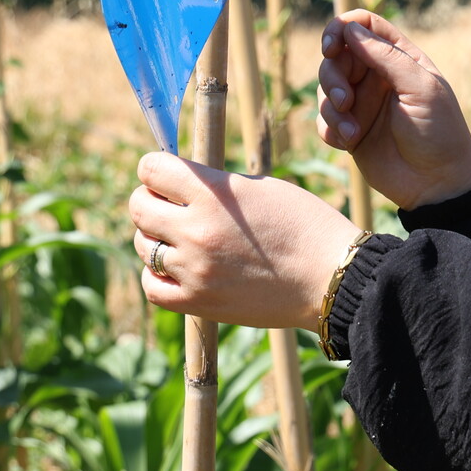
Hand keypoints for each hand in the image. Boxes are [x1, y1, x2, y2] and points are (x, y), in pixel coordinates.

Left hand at [128, 152, 359, 329]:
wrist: (333, 276)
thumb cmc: (305, 225)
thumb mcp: (260, 187)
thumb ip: (215, 184)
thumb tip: (178, 184)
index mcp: (214, 193)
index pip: (151, 168)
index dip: (155, 168)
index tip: (165, 175)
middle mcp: (197, 229)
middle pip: (138, 206)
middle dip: (152, 200)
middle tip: (171, 206)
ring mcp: (194, 269)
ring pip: (143, 245)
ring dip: (157, 238)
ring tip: (184, 239)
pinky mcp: (199, 302)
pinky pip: (152, 287)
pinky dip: (158, 276)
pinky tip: (178, 269)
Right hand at [318, 10, 470, 209]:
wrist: (437, 185)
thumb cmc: (439, 132)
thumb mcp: (421, 89)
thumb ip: (386, 56)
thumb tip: (350, 28)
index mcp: (400, 58)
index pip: (364, 25)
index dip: (342, 28)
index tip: (331, 46)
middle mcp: (378, 76)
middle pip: (337, 56)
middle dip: (333, 76)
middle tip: (345, 100)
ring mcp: (362, 103)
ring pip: (325, 87)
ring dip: (331, 107)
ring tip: (352, 131)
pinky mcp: (350, 130)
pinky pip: (324, 119)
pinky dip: (330, 128)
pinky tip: (349, 143)